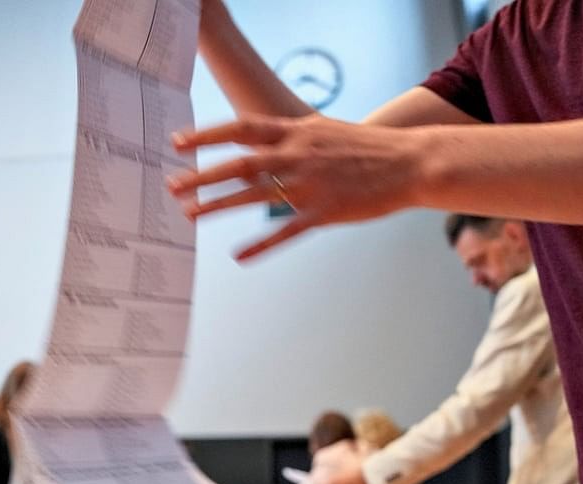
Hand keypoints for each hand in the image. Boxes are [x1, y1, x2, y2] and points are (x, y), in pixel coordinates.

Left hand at [167, 114, 426, 259]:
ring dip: (218, 206)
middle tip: (172, 186)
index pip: (242, 129)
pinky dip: (262, 244)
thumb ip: (293, 135)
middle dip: (201, 175)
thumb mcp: (325, 130)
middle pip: (239, 164)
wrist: (410, 162)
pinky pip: (287, 231)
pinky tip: (240, 255)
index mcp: (297, 131)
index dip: (207, 135)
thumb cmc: (368, 147)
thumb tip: (263, 140)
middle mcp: (298, 155)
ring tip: (189, 214)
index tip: (178, 143)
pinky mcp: (326, 212)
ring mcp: (311, 184)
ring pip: (254, 196)